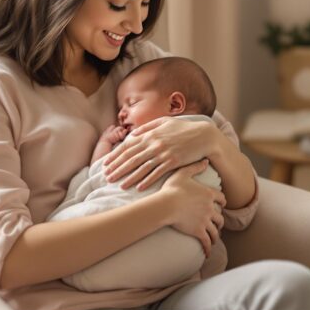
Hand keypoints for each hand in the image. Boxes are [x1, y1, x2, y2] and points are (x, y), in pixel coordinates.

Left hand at [104, 117, 218, 190]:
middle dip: (118, 168)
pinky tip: (138, 188)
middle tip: (107, 177)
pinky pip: (157, 173)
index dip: (115, 156)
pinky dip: (147, 181)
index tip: (106, 164)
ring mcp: (163, 153)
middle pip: (132, 158)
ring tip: (119, 185)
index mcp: (150, 134)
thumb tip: (133, 134)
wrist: (204, 135)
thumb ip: (148, 127)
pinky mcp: (173, 162)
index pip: (128, 146)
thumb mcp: (165, 122)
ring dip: (129, 177)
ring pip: (142, 168)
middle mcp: (154, 144)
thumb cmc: (184, 128)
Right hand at [160, 160, 225, 254]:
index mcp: (208, 194)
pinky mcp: (198, 231)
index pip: (221, 199)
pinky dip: (208, 248)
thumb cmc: (172, 189)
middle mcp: (210, 208)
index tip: (222, 205)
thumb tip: (205, 160)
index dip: (222, 202)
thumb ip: (195, 167)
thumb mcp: (183, 173)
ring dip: (216, 235)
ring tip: (214, 239)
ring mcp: (205, 221)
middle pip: (220, 217)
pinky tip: (207, 254)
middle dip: (220, 221)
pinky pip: (207, 242)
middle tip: (218, 225)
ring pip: (216, 230)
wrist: (166, 205)